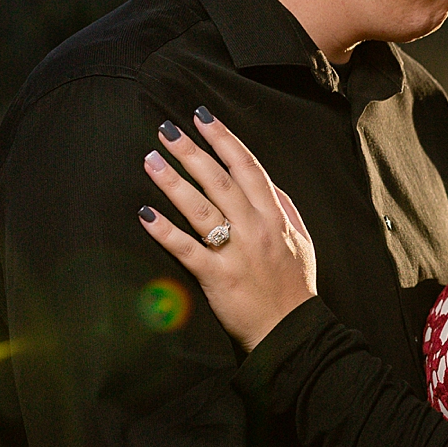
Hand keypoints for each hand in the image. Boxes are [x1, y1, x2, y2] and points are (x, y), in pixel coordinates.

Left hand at [137, 108, 317, 350]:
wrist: (291, 329)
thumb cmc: (295, 286)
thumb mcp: (302, 240)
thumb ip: (286, 209)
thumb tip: (269, 185)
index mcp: (275, 215)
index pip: (247, 167)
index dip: (224, 139)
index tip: (202, 117)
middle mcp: (256, 227)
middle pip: (219, 180)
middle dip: (191, 151)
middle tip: (165, 130)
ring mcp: (237, 251)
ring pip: (201, 208)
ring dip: (173, 182)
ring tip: (150, 161)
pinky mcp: (218, 276)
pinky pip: (187, 249)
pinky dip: (165, 231)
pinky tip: (145, 215)